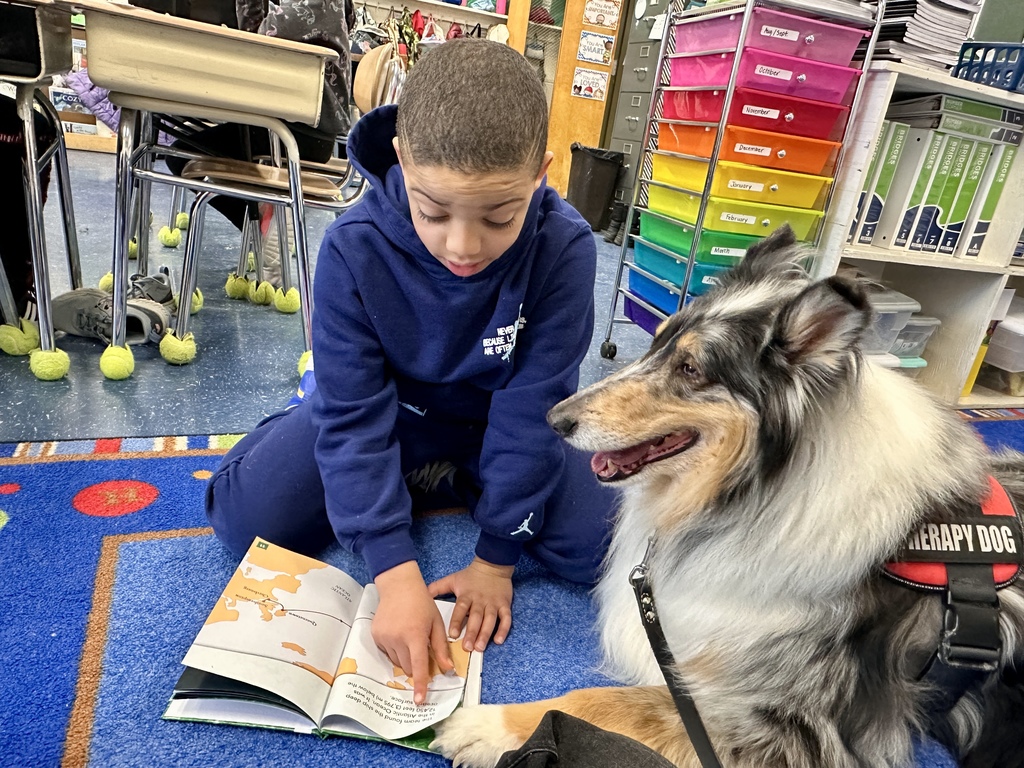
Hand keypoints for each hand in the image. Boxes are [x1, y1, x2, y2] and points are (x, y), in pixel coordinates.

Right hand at [373, 561, 453, 704]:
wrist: (398, 586)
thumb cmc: (422, 603)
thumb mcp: (436, 623)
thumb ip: (441, 647)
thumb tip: (446, 669)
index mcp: (415, 635)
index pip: (418, 666)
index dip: (420, 685)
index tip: (419, 700)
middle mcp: (397, 639)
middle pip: (408, 667)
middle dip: (416, 665)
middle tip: (421, 649)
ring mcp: (384, 638)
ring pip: (397, 662)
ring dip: (406, 657)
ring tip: (410, 636)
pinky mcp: (375, 636)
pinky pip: (387, 653)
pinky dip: (395, 649)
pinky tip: (399, 633)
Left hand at [428, 557, 513, 652]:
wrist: (492, 565)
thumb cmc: (471, 575)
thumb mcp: (453, 579)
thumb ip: (438, 588)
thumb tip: (422, 594)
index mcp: (467, 595)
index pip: (461, 609)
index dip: (457, 621)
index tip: (452, 634)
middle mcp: (480, 600)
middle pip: (476, 617)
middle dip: (472, 633)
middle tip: (467, 647)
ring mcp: (493, 603)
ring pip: (490, 620)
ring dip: (485, 634)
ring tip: (480, 647)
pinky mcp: (504, 605)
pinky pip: (506, 618)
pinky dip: (503, 630)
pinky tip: (499, 640)